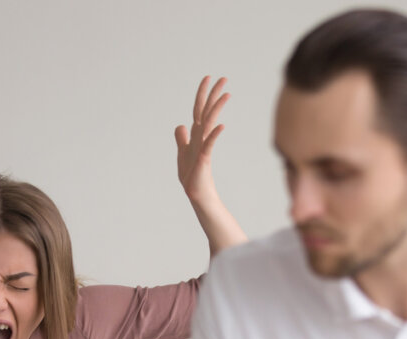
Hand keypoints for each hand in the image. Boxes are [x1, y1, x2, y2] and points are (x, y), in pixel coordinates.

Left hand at [175, 76, 228, 204]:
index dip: (202, 93)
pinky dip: (214, 134)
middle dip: (213, 94)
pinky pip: (209, 144)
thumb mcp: (182, 153)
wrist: (195, 193)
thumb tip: (180, 125)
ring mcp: (203, 146)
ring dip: (217, 108)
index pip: (199, 109)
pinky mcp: (204, 158)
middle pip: (207, 111)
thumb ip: (181, 139)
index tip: (209, 77)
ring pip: (210, 123)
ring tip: (226, 94)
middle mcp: (201, 137)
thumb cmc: (191, 175)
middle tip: (224, 78)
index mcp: (195, 134)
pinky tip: (221, 125)